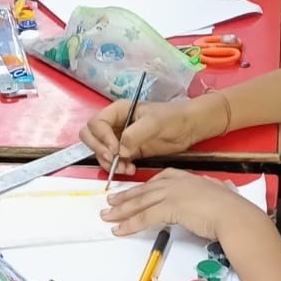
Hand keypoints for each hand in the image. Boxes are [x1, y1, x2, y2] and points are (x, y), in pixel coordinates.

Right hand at [79, 95, 227, 174]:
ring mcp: (120, 138)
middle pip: (90, 137)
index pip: (95, 124)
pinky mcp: (128, 151)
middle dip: (100, 150)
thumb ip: (135, 133)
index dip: (101, 137)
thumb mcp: (155, 122)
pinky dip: (118, 167)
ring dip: (108, 162)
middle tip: (115, 159)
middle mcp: (115, 124)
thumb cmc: (173, 118)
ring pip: (100, 151)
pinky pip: (114, 161)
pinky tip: (130, 169)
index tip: (115, 148)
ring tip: (126, 168)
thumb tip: (120, 149)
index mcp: (118, 111)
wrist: (189, 128)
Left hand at [101, 167, 265, 241]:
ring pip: (140, 202)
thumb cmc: (229, 209)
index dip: (141, 188)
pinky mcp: (169, 208)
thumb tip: (206, 200)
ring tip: (107, 216)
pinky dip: (130, 224)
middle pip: (144, 190)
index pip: (157, 181)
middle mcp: (175, 182)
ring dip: (121, 211)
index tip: (131, 192)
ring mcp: (171, 193)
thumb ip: (205, 196)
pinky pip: (144, 217)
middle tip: (110, 202)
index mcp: (186, 178)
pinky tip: (119, 230)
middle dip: (125, 197)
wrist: (233, 215)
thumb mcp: (215, 196)